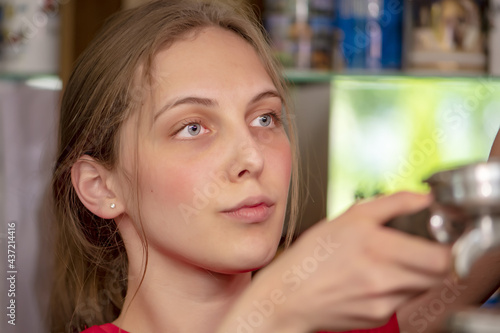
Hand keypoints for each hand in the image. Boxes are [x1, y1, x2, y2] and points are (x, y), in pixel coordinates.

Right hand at [218, 192, 451, 332]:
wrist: (289, 295)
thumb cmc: (312, 256)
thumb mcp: (349, 218)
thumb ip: (392, 203)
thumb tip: (423, 197)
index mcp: (376, 246)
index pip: (440, 258)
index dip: (445, 247)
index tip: (437, 240)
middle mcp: (383, 277)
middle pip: (438, 274)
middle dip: (434, 260)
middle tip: (418, 249)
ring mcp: (382, 301)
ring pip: (422, 287)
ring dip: (415, 274)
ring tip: (388, 263)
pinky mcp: (378, 317)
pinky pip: (403, 301)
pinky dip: (396, 289)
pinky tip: (372, 279)